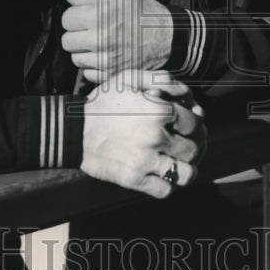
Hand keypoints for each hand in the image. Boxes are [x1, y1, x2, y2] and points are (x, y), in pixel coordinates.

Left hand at [61, 0, 173, 83]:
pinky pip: (88, 74)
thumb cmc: (146, 14)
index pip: (67, 19)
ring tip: (100, 43)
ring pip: (76, 59)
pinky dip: (94, 67)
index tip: (82, 17)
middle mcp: (102, 41)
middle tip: (89, 31)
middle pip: (67, 41)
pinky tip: (106, 56)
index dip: (74, 16)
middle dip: (76, 34)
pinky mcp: (112, 76)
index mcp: (102, 17)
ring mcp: (107, 61)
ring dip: (84, 52)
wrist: (170, 38)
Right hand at [80, 70, 205, 198]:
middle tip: (190, 146)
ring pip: (186, 173)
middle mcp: (155, 137)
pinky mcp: (134, 180)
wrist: (73, 130)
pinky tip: (164, 177)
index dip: (197, 125)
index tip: (191, 128)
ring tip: (181, 164)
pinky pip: (165, 190)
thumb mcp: (128, 79)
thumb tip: (186, 92)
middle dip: (196, 147)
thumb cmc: (102, 102)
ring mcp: (145, 160)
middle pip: (193, 148)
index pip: (194, 123)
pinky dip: (169, 186)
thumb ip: (161, 79)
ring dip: (187, 169)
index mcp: (158, 111)